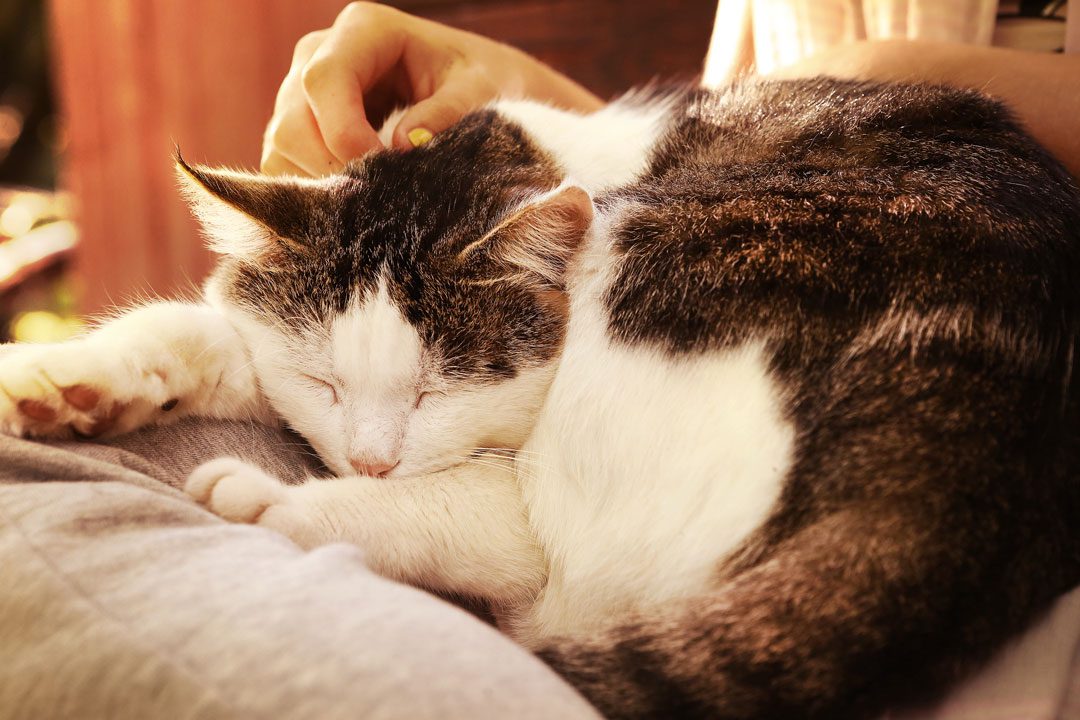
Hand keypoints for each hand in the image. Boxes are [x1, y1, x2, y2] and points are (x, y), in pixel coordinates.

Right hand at [261, 1, 602, 175]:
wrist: (476, 94)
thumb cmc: (480, 83)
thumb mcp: (480, 90)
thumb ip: (447, 112)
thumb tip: (403, 144)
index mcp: (363, 30)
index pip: (324, 79)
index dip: (344, 132)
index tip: (383, 169)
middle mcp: (320, 55)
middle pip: (294, 121)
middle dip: (333, 167)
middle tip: (381, 199)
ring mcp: (302, 93)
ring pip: (282, 149)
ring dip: (323, 186)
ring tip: (374, 204)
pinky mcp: (299, 131)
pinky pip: (283, 169)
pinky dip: (313, 196)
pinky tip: (354, 207)